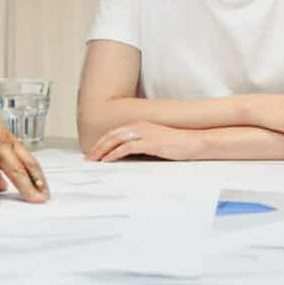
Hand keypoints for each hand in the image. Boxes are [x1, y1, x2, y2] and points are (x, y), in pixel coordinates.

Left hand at [86, 121, 206, 161]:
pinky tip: (108, 160)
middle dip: (98, 146)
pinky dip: (114, 153)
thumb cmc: (178, 144)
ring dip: (102, 150)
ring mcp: (145, 133)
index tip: (94, 151)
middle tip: (89, 157)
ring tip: (94, 159)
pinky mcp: (150, 143)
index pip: (115, 132)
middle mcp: (140, 126)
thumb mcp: (156, 141)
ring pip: (116, 140)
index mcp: (141, 124)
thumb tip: (128, 154)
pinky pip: (126, 148)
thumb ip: (141, 144)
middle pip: (112, 135)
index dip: (102, 141)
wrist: (194, 142)